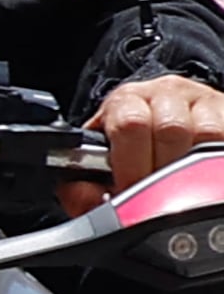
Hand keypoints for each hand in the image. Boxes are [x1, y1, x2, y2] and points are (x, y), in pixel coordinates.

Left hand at [76, 73, 223, 208]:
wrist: (167, 115)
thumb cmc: (131, 145)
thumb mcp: (101, 159)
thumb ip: (84, 185)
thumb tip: (87, 200)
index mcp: (126, 101)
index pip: (129, 125)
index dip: (130, 165)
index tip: (128, 192)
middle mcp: (164, 93)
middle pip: (170, 129)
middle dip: (161, 171)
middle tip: (154, 196)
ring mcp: (200, 100)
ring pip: (203, 134)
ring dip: (191, 167)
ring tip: (178, 187)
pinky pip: (223, 138)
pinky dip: (213, 162)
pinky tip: (200, 176)